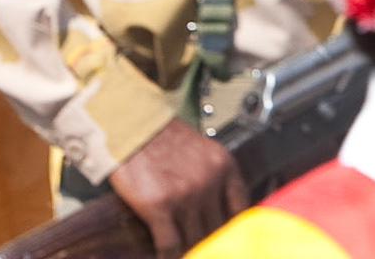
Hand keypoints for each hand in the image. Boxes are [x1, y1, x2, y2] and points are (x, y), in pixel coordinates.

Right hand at [107, 118, 248, 258]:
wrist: (133, 127)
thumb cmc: (164, 138)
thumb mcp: (203, 151)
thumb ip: (215, 176)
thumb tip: (219, 207)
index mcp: (224, 166)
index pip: (241, 209)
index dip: (234, 230)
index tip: (230, 240)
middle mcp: (209, 182)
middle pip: (218, 228)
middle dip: (211, 242)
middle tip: (206, 248)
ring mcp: (186, 196)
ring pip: (196, 239)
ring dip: (191, 250)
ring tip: (188, 253)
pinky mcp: (159, 206)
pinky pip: (170, 244)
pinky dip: (171, 256)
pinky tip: (169, 258)